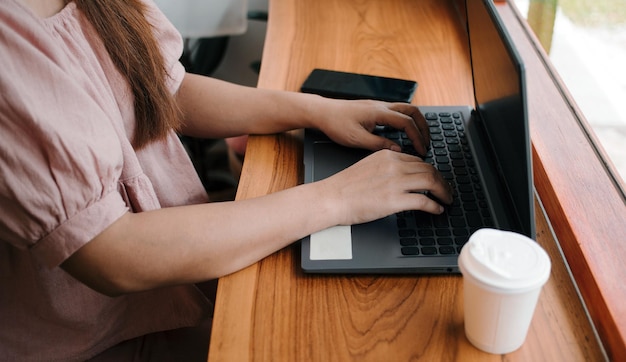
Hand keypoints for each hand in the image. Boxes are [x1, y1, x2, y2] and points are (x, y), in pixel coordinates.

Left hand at [314, 99, 429, 155]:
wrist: (322, 112)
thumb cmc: (335, 124)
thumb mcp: (356, 139)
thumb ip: (378, 145)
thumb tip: (397, 150)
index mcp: (379, 113)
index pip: (407, 123)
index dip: (417, 137)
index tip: (422, 150)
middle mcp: (382, 106)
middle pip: (413, 111)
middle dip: (423, 127)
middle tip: (428, 143)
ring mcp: (379, 106)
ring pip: (406, 109)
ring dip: (416, 123)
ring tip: (420, 138)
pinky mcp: (375, 109)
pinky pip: (397, 112)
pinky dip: (406, 121)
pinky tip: (404, 134)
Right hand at [317, 149, 452, 225]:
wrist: (331, 198)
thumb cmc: (344, 187)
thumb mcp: (368, 167)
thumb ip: (386, 168)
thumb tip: (401, 177)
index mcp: (387, 156)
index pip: (418, 160)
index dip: (431, 171)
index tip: (435, 179)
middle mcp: (394, 165)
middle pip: (429, 169)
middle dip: (442, 181)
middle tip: (446, 190)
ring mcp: (395, 182)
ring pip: (431, 181)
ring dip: (443, 192)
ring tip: (446, 200)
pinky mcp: (395, 200)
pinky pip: (424, 200)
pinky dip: (435, 206)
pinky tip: (436, 210)